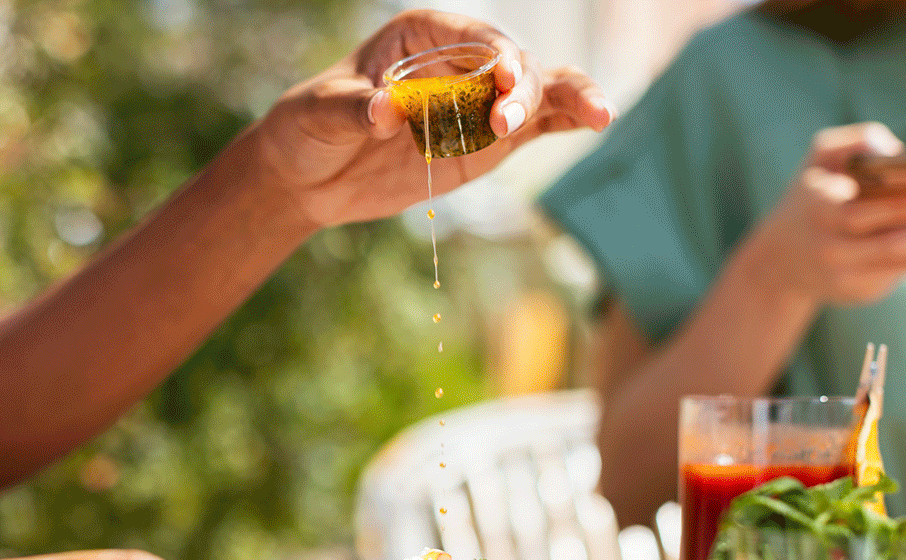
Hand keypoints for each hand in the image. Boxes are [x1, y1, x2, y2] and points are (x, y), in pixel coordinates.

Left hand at [253, 9, 614, 227]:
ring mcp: (477, 102)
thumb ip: (353, 110)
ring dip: (567, 98)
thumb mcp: (318, 114)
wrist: (308, 177)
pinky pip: (534, 126)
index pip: (471, 37)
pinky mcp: (485, 141)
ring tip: (598, 115)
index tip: (501, 85)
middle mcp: (458, 61)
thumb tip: (385, 111)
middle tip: (507, 123)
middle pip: (511, 63)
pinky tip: (595, 121)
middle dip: (521, 88)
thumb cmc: (306, 129)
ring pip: (537, 89)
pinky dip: (565, 121)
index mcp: (420, 36)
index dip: (493, 56)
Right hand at [745, 122, 905, 304]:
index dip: (904, 206)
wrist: (779, 261)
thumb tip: (896, 152)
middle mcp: (831, 250)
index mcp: (817, 212)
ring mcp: (848, 276)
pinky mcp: (864, 291)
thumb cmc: (811, 195)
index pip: (862, 213)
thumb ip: (856, 141)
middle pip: (893, 243)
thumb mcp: (818, 159)